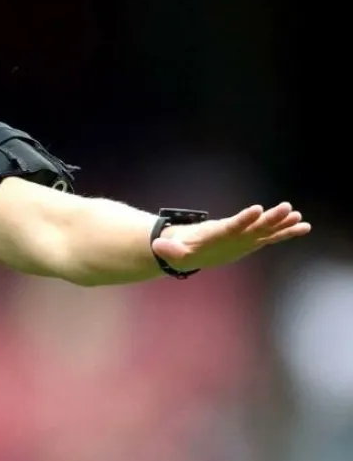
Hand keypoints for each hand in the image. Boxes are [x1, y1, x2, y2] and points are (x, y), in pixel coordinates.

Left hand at [151, 202, 310, 270]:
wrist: (189, 247)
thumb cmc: (183, 249)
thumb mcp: (174, 253)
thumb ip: (168, 250)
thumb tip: (157, 247)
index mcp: (217, 233)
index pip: (232, 226)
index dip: (243, 219)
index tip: (255, 209)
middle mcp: (234, 232)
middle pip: (253, 225)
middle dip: (269, 218)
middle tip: (286, 208)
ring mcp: (243, 236)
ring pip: (265, 228)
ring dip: (280, 222)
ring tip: (297, 215)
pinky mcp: (250, 241)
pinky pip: (270, 236)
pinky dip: (285, 232)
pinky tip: (303, 227)